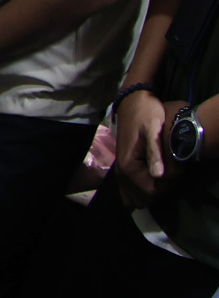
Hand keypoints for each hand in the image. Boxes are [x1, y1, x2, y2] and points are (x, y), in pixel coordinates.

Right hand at [118, 91, 185, 205]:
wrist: (133, 101)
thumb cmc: (146, 113)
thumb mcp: (153, 130)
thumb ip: (155, 153)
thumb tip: (159, 175)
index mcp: (129, 164)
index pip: (149, 190)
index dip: (165, 186)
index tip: (177, 173)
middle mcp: (122, 170)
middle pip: (141, 196)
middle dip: (159, 190)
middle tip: (172, 174)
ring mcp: (121, 169)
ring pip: (133, 194)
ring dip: (150, 192)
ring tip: (165, 178)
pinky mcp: (124, 165)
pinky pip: (128, 187)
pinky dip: (140, 190)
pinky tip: (151, 182)